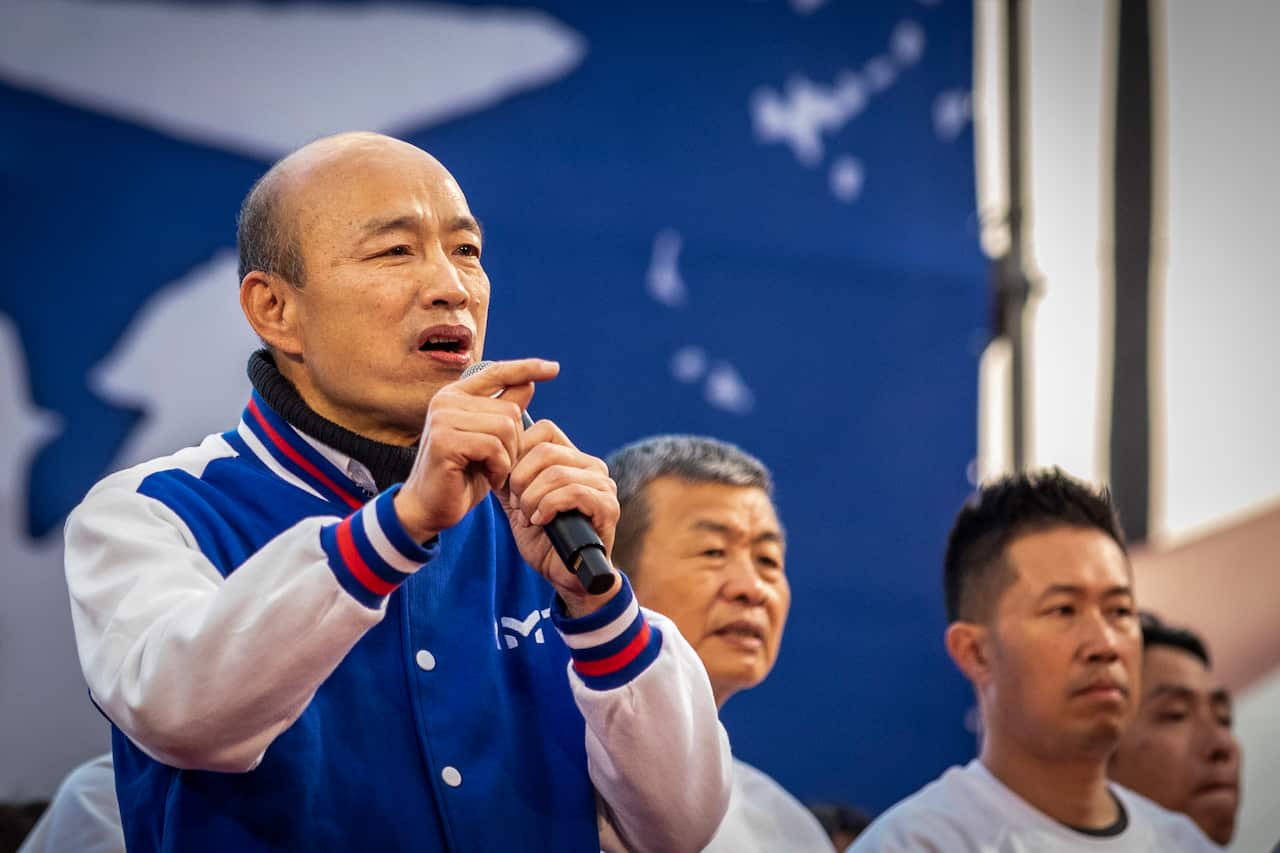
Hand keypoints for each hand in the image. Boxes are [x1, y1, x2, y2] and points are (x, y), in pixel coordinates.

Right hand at [393, 358, 558, 542]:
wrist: (431, 508)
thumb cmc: (464, 475)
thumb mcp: (491, 440)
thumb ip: (505, 411)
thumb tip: (530, 383)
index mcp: (456, 395)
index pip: (497, 372)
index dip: (527, 367)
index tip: (555, 368)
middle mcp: (446, 400)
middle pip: (510, 410)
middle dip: (515, 442)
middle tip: (498, 464)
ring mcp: (443, 418)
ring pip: (505, 428)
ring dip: (508, 457)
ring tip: (492, 471)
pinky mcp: (445, 440)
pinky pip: (493, 446)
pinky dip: (499, 467)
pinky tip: (489, 479)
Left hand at [499, 419, 620, 616]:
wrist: (563, 574)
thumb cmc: (543, 538)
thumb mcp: (516, 500)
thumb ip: (507, 474)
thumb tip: (490, 447)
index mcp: (573, 458)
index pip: (544, 429)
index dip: (518, 452)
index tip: (509, 484)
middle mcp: (592, 466)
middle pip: (545, 450)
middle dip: (521, 479)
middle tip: (516, 505)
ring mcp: (603, 485)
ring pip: (556, 473)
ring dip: (532, 499)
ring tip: (529, 518)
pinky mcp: (608, 506)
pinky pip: (573, 492)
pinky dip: (548, 507)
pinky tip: (541, 522)